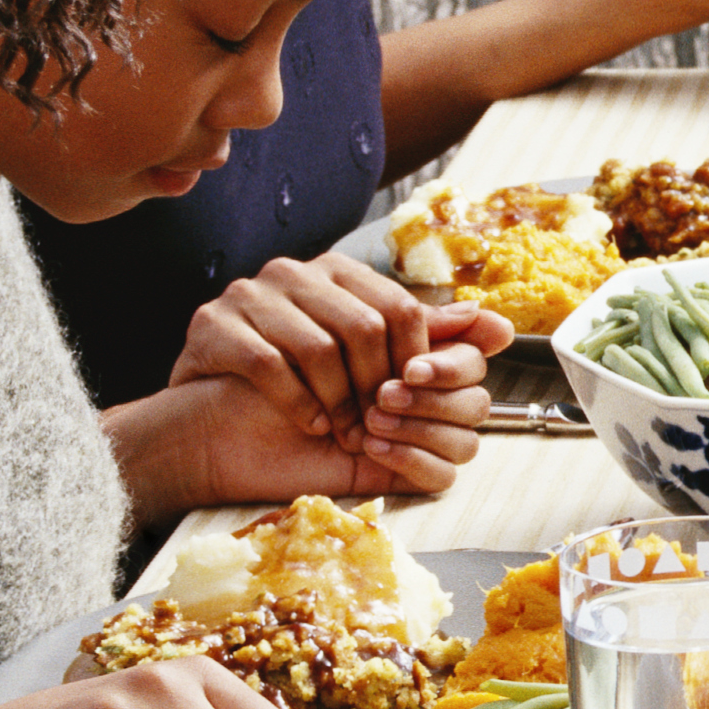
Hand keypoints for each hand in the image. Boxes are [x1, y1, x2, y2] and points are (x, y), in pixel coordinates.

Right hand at [143, 258, 503, 506]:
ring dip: (338, 402)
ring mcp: (248, 295)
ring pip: (318, 346)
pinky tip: (307, 424)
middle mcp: (292, 273)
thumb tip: (497, 327)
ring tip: (342, 431)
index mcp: (339, 274)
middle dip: (376, 387)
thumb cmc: (302, 403)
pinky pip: (266, 363)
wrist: (211, 435)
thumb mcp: (375, 376)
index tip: (412, 397)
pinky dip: (295, 403)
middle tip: (377, 424)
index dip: (415, 360)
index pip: (401, 307)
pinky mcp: (211, 324)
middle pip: (364, 325)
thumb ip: (430, 348)